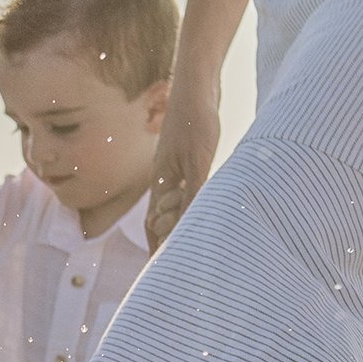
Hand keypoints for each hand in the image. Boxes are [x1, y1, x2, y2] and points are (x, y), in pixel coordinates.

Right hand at [147, 74, 222, 248]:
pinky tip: (207, 207)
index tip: (161, 275)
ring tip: (199, 242)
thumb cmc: (196, 121)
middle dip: (170, 242)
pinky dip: (195, 204)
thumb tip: (188, 228)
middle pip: (162, 221)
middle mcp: (165, 180)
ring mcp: (176, 168)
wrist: (196, 86)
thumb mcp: (198, 161)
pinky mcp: (189, 158)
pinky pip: (189, 190)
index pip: (155, 227)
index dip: (157, 252)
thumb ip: (193, 194)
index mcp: (162, 184)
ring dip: (184, 224)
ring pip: (177, 206)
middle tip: (185, 265)